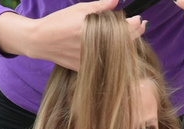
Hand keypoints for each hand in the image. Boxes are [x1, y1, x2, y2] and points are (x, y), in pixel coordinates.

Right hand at [26, 0, 146, 69]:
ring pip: (117, 54)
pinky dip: (115, 55)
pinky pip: (106, 63)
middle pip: (124, 43)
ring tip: (134, 35)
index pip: (123, 29)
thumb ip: (101, 6)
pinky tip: (119, 48)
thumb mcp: (80, 10)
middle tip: (142, 25)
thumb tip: (117, 0)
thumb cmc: (59, 23)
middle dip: (136, 33)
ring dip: (128, 44)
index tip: (139, 19)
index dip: (134, 24)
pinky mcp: (86, 68)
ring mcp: (92, 60)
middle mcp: (95, 48)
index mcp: (95, 31)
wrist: (41, 41)